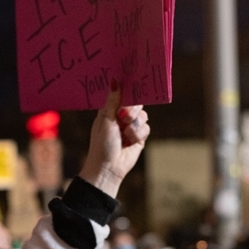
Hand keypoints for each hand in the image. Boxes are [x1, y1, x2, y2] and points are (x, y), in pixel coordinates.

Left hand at [79, 82, 149, 197]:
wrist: (108, 168)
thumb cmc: (101, 144)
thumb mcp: (105, 120)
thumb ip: (113, 101)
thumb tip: (115, 80)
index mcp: (110, 110)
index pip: (123, 94)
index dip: (129, 90)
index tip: (134, 83)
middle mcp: (121, 116)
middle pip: (136, 103)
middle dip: (132, 109)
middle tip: (123, 117)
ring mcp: (131, 126)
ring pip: (143, 116)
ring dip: (134, 125)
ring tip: (125, 135)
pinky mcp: (139, 137)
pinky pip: (146, 128)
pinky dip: (138, 134)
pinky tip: (130, 142)